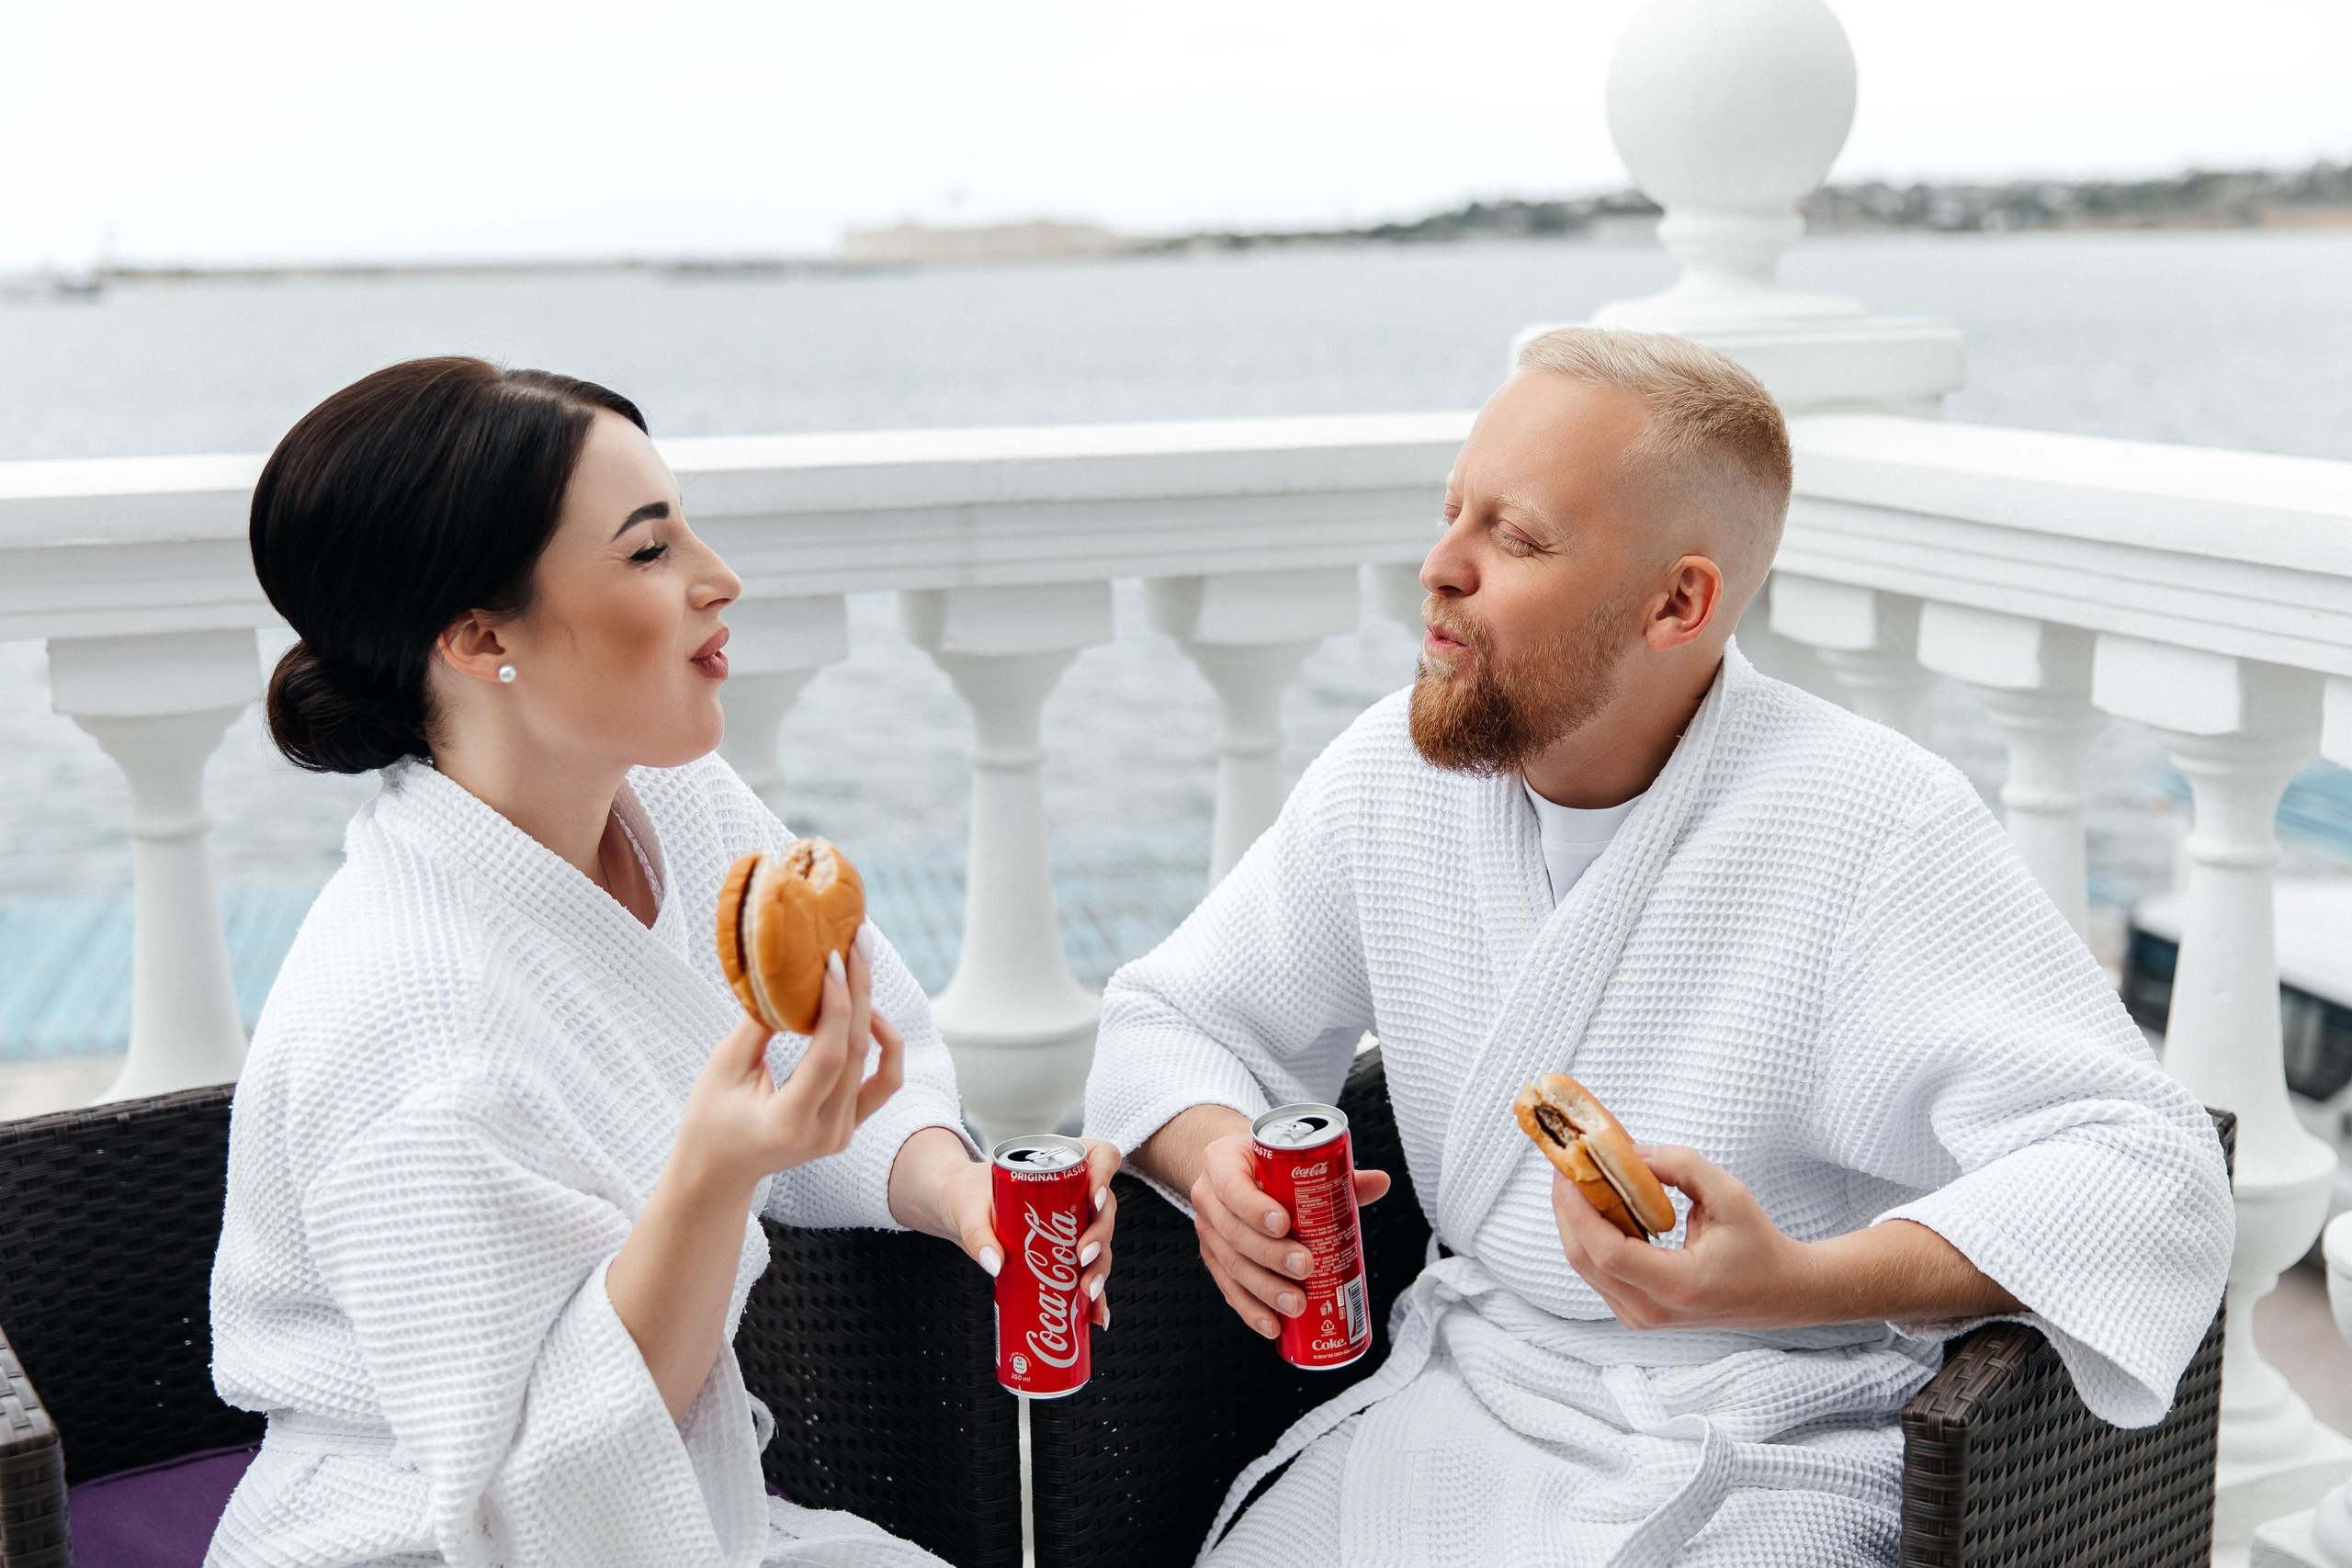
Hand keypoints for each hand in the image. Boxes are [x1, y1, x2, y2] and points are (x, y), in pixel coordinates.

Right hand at [677, 939, 903, 1193]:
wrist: (720, 1171)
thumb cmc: (711, 1119)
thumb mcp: (724, 1068)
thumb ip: (760, 1025)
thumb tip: (788, 973)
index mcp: (790, 1122)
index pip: (829, 1056)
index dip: (837, 1004)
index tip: (834, 958)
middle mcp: (826, 1132)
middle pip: (857, 1052)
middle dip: (860, 990)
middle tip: (859, 943)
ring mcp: (843, 1133)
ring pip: (875, 1064)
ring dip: (872, 1010)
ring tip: (861, 968)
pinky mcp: (851, 1126)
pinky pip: (882, 1082)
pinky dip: (882, 1045)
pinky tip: (869, 1014)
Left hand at [930, 1138, 1120, 1327]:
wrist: (959, 1213)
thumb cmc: (967, 1197)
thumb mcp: (968, 1208)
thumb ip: (976, 1232)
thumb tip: (995, 1264)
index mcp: (1062, 1164)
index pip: (1101, 1158)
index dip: (1106, 1175)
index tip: (1092, 1199)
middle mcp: (1076, 1192)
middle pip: (1105, 1209)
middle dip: (1100, 1235)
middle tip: (1082, 1256)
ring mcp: (1075, 1224)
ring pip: (1101, 1243)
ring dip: (1100, 1267)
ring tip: (1087, 1291)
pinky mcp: (1066, 1254)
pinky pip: (1088, 1272)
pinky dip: (1096, 1297)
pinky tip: (1096, 1317)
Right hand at [1190, 1131, 1390, 1340]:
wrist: (1228, 1169)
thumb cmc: (1262, 1163)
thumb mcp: (1287, 1156)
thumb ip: (1333, 1173)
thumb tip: (1380, 1183)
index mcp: (1222, 1162)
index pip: (1232, 1185)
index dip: (1255, 1208)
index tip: (1285, 1223)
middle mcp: (1208, 1199)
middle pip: (1234, 1233)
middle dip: (1270, 1255)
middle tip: (1305, 1267)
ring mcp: (1208, 1232)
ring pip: (1232, 1266)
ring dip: (1264, 1290)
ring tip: (1296, 1304)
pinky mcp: (1213, 1259)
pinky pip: (1229, 1289)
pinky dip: (1251, 1310)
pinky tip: (1273, 1325)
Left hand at [1550, 1144, 1817, 1331]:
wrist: (1778, 1293)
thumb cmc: (1757, 1244)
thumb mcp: (1728, 1194)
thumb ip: (1679, 1166)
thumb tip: (1628, 1153)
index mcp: (1679, 1286)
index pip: (1609, 1253)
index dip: (1580, 1211)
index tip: (1571, 1172)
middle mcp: (1653, 1310)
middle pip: (1585, 1260)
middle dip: (1567, 1209)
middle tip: (1566, 1166)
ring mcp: (1640, 1318)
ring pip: (1585, 1267)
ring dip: (1574, 1221)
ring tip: (1578, 1180)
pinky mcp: (1635, 1314)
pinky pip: (1597, 1273)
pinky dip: (1589, 1237)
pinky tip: (1596, 1206)